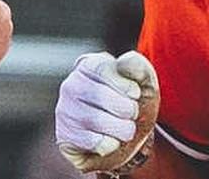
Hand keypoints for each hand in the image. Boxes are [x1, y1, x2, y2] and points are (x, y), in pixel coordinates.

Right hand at [56, 51, 160, 172]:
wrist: (129, 141)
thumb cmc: (134, 104)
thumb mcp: (144, 82)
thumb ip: (138, 66)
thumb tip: (121, 63)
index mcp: (89, 65)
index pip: (102, 68)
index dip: (125, 84)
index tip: (136, 94)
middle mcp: (71, 85)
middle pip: (98, 95)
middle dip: (126, 108)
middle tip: (132, 114)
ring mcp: (64, 111)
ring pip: (94, 119)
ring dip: (122, 128)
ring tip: (127, 129)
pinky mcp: (64, 137)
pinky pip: (91, 141)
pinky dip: (111, 144)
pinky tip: (111, 140)